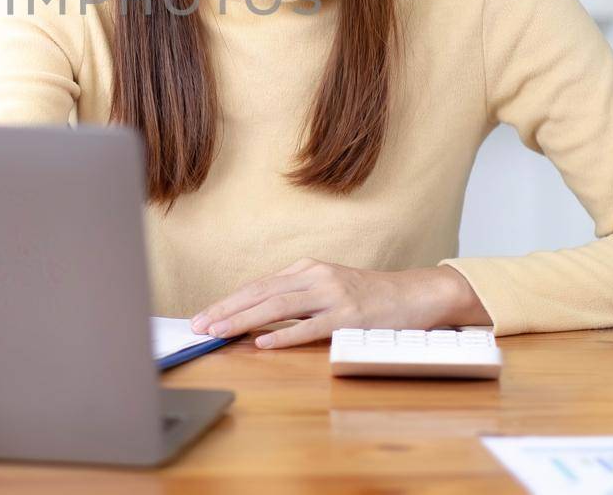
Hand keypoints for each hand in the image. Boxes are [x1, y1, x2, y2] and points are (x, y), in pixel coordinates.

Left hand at [188, 259, 489, 349]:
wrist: (414, 294)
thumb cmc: (369, 296)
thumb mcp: (328, 286)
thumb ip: (297, 296)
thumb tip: (258, 316)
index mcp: (306, 269)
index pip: (258, 286)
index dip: (227, 301)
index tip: (203, 316)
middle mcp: (315, 277)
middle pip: (261, 293)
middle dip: (225, 310)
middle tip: (198, 326)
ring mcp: (332, 295)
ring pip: (278, 306)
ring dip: (244, 320)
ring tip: (219, 332)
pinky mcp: (349, 316)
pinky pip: (311, 327)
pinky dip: (285, 335)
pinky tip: (263, 343)